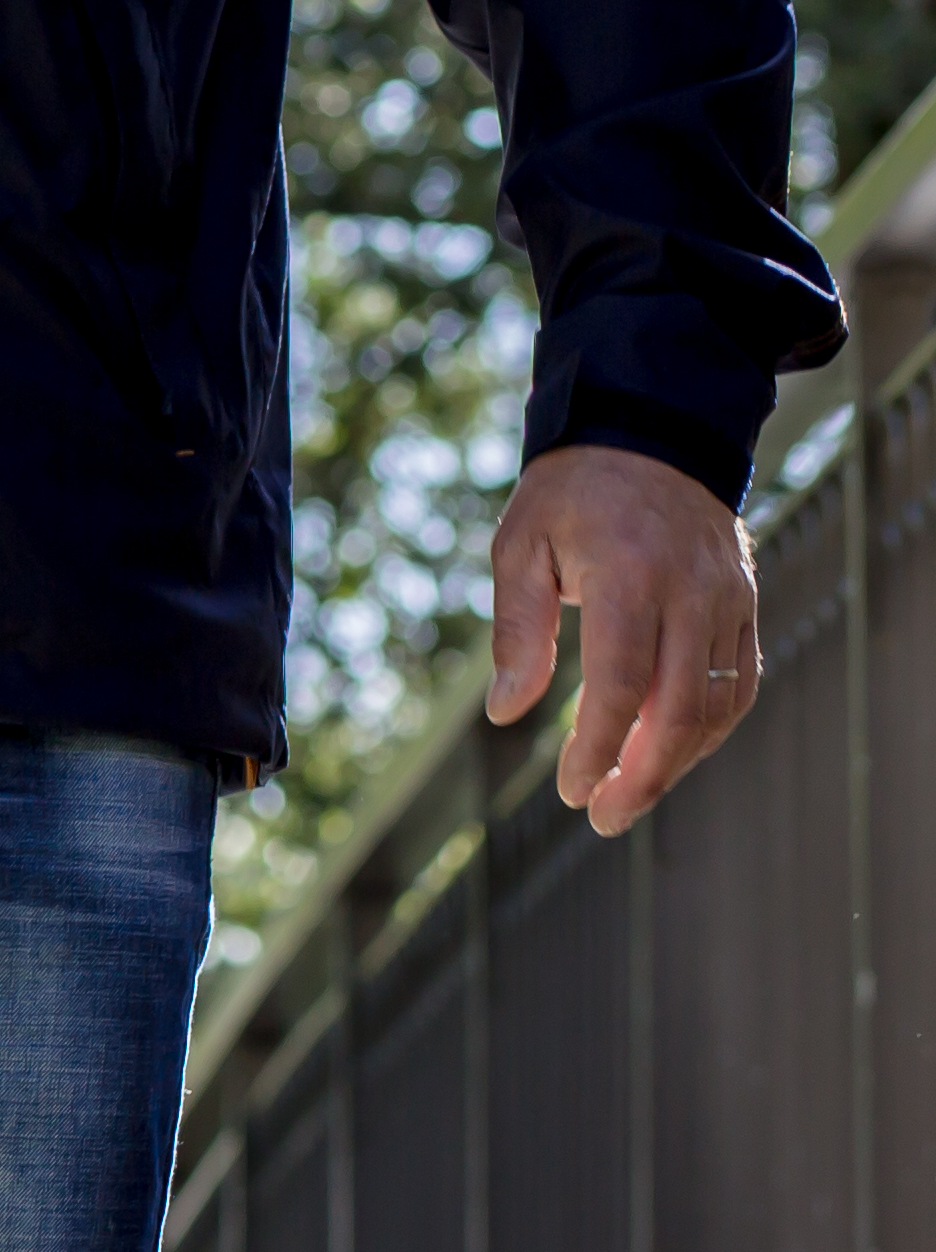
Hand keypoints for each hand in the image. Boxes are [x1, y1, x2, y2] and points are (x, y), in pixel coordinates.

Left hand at [489, 444, 759, 836]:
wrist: (654, 432)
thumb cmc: (572, 493)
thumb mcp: (521, 545)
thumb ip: (517, 630)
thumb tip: (505, 712)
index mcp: (634, 577)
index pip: (622, 684)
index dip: (598, 747)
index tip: (571, 790)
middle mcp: (695, 593)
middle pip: (680, 709)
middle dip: (642, 776)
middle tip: (602, 819)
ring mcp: (730, 599)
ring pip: (718, 704)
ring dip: (676, 763)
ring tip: (626, 799)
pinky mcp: (746, 604)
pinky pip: (739, 681)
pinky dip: (708, 729)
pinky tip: (667, 756)